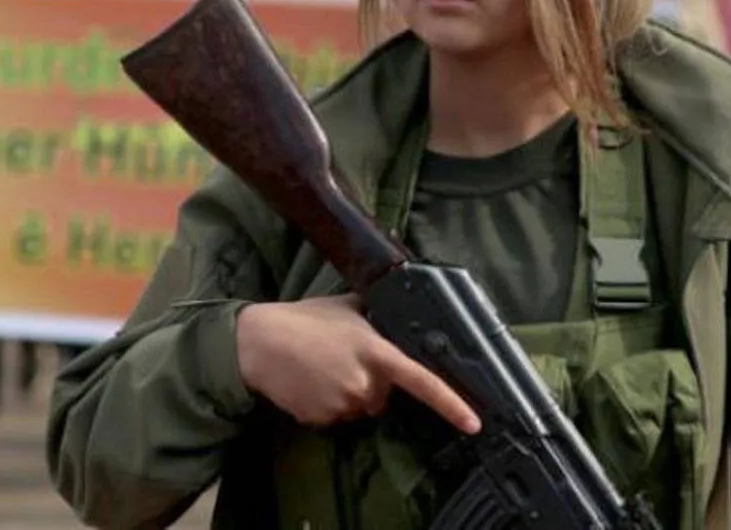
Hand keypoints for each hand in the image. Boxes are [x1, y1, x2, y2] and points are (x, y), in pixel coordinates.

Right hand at [236, 295, 480, 433]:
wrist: (257, 343)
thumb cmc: (304, 319)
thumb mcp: (348, 308)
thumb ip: (379, 315)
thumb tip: (405, 308)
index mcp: (376, 353)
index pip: (422, 381)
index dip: (451, 404)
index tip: (474, 423)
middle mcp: (364, 384)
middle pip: (385, 394)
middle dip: (373, 380)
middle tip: (344, 357)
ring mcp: (342, 405)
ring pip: (361, 407)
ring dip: (350, 392)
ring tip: (323, 367)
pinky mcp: (322, 420)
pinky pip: (337, 417)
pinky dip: (328, 403)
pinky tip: (310, 383)